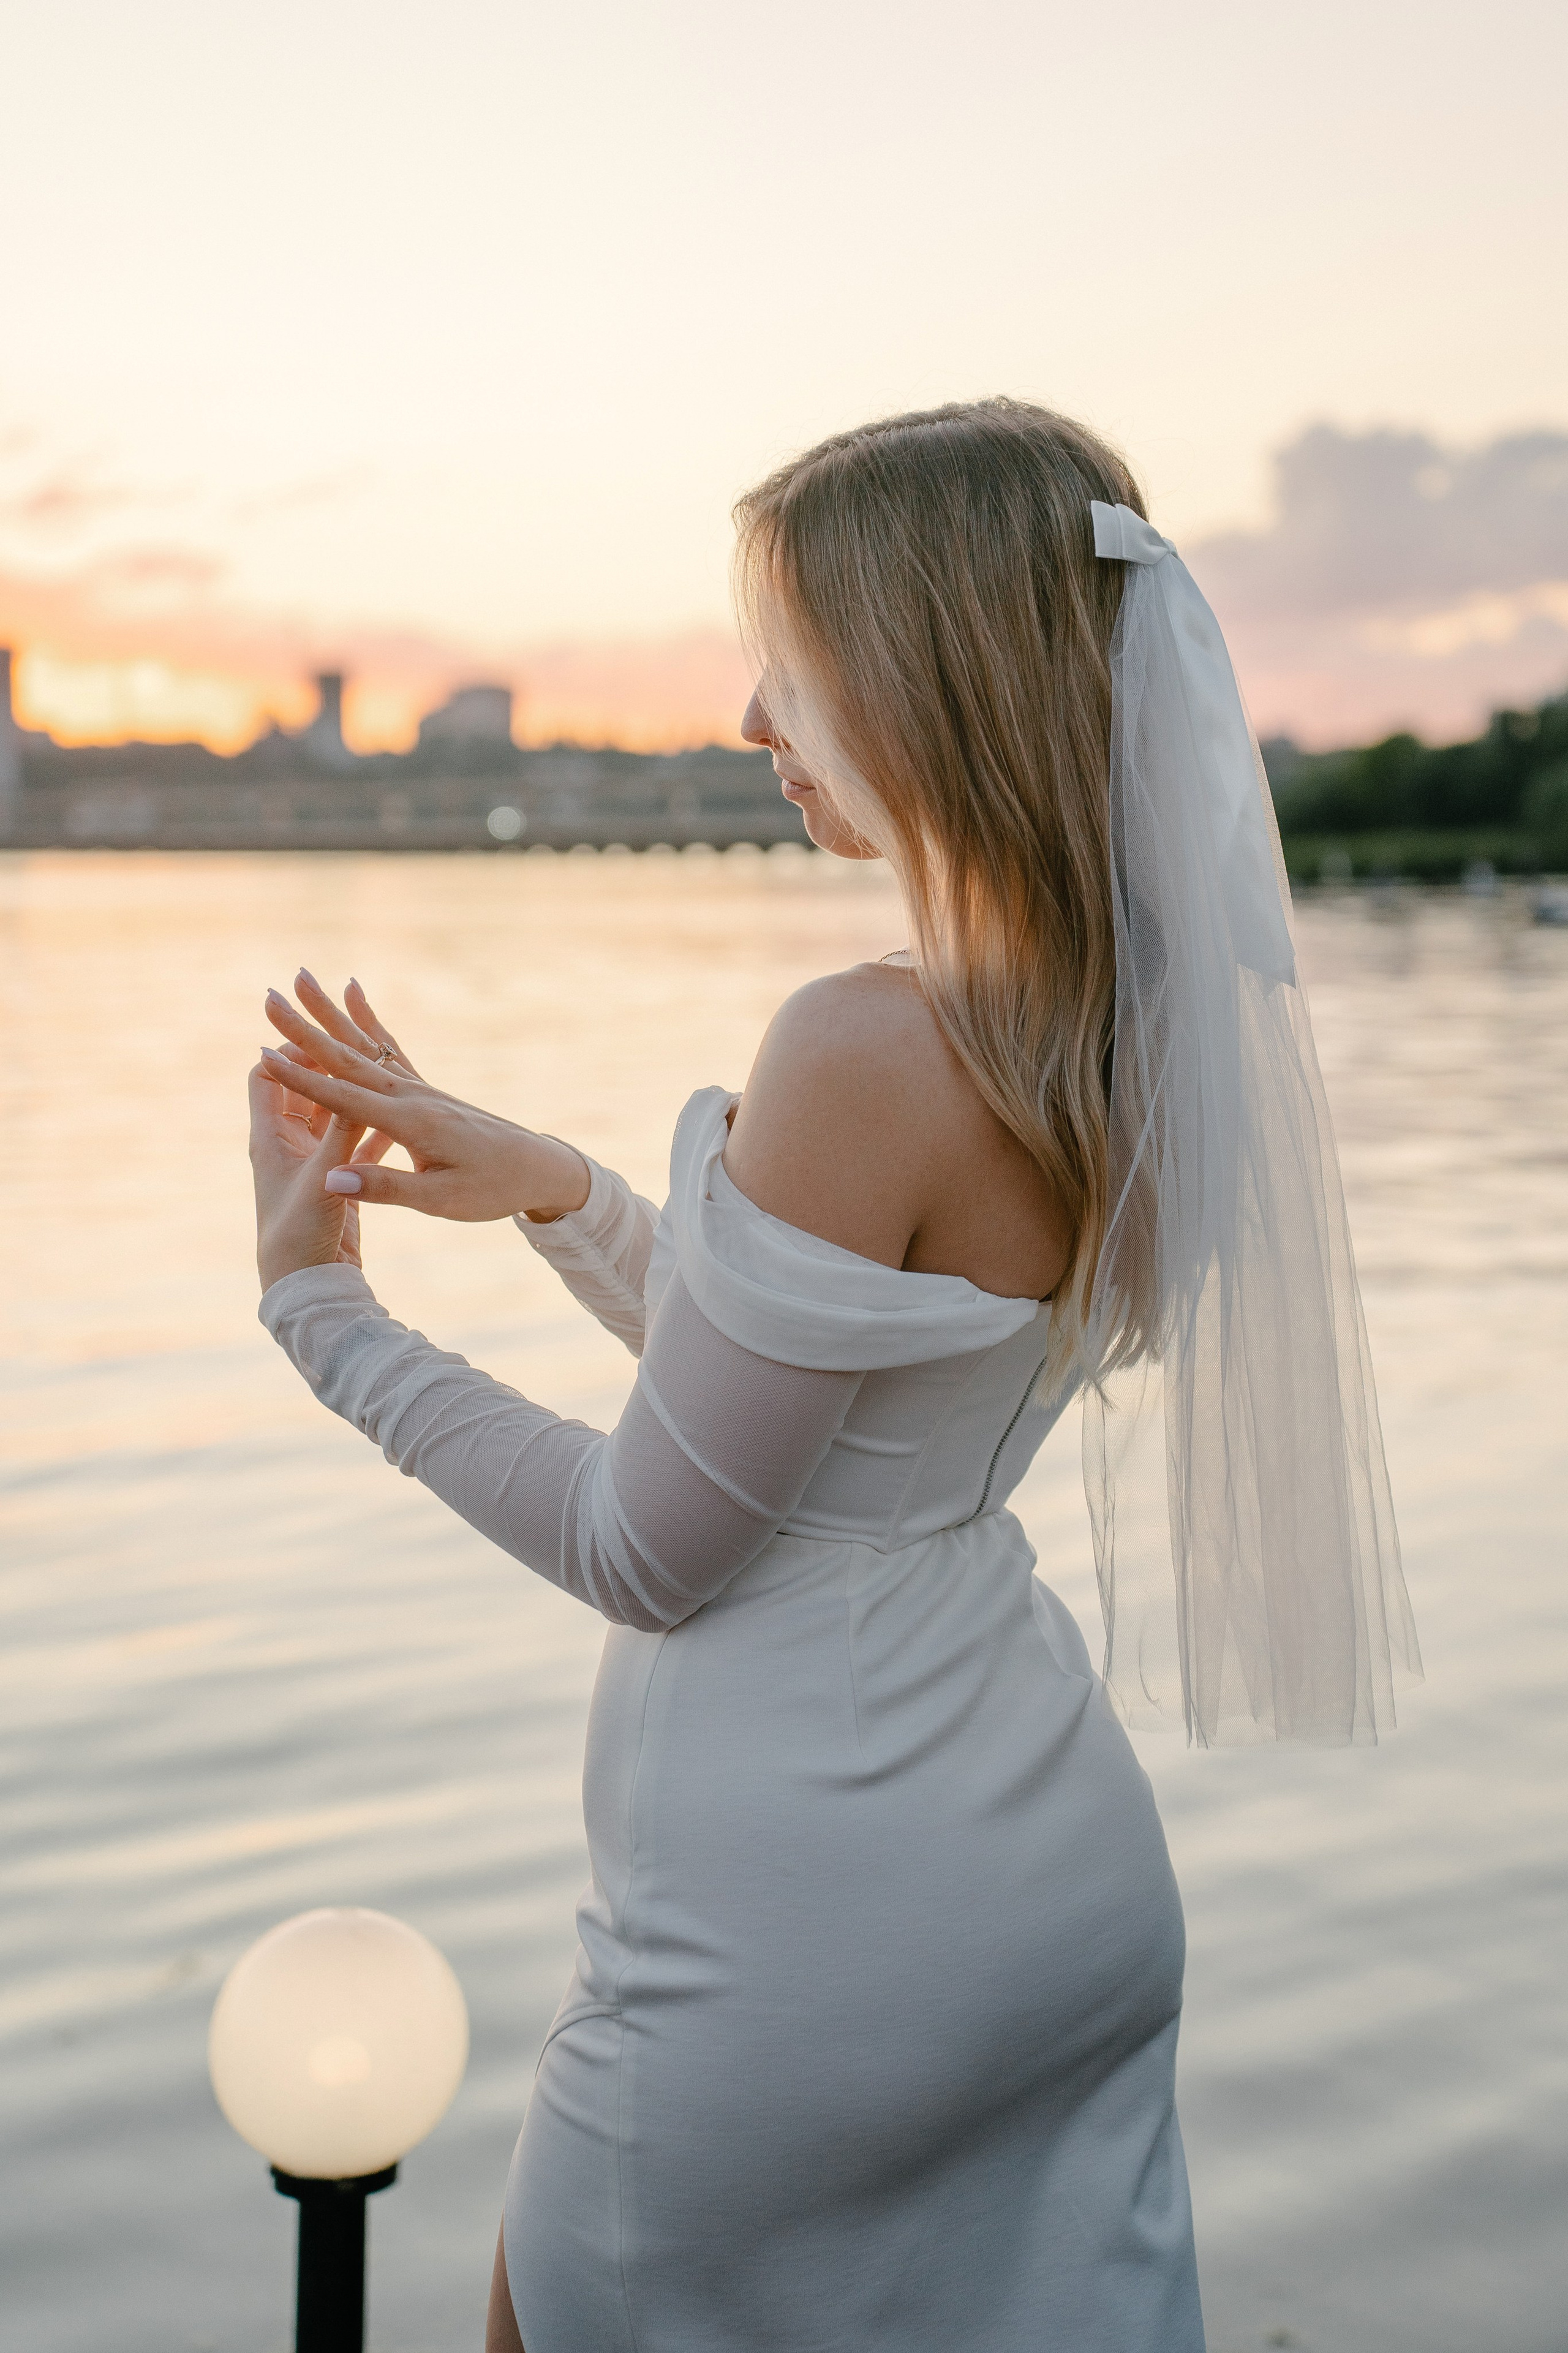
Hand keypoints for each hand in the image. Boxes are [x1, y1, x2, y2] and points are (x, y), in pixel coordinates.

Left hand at [248, 1055, 367, 1293]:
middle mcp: (288, 1143)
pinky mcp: (337, 1178)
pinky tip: (399, 1118)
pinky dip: (373, 1129)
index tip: (324, 1044)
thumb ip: (341, 1133)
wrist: (306, 1285)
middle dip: (328, 1067)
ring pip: (334, 1114)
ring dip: (353, 1096)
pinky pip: (356, 1143)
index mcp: (270, 1137)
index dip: (290, 1054)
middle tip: (359, 1048)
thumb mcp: (323, 1178)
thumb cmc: (298, 1235)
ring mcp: (314, 1160)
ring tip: (382, 1073)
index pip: (268, 1076)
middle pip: (304, 1089)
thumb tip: (354, 1085)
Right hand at [258, 972, 591, 1225]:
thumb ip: (386, 1187)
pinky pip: (389, 1048)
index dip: (301, 1079)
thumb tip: (331, 1180)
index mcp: (410, 1122)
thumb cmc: (491, 1189)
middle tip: (268, 996)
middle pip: (347, 1058)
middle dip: (304, 1028)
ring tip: (302, 978)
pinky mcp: (426, 1089)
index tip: (262, 1056)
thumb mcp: (440, 1200)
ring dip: (328, 1014)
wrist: (538, 1167)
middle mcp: (411, 1096)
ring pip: (363, 1046)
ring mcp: (419, 1088)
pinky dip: (367, 1021)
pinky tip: (354, 994)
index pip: (344, 1097)